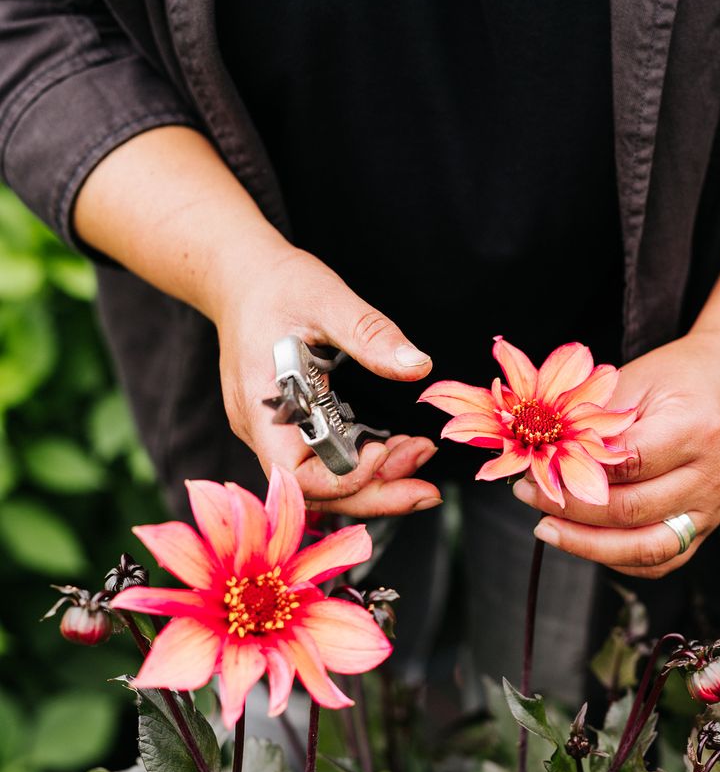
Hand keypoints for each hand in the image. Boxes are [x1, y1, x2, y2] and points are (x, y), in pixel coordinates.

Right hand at [211, 244, 442, 516]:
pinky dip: (362, 465)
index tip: (383, 451)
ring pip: (323, 484)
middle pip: (315, 493)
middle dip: (374, 494)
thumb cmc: (276, 285)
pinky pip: (324, 463)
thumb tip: (418, 366)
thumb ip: (370, 334)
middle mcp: (264, 431)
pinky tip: (396, 450)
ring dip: (374, 482)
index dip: (343, 479)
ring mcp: (274, 433)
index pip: (296, 476)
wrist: (241, 277)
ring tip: (419, 458)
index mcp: (262, 405)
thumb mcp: (326, 298)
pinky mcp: (289, 429)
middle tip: (427, 488)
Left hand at [511, 329, 719, 576]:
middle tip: (529, 495)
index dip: (575, 471)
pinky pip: (659, 561)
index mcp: (697, 430)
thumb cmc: (674, 379)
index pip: (629, 464)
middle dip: (572, 510)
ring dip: (589, 545)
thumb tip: (544, 461)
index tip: (534, 467)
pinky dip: (618, 558)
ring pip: (646, 548)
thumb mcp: (634, 380)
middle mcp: (710, 476)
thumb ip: (595, 423)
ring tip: (547, 529)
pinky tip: (583, 542)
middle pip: (632, 511)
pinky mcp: (705, 528)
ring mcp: (712, 508)